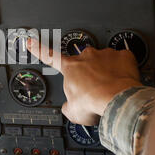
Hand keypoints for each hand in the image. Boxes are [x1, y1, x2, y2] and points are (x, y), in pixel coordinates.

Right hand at [27, 39, 141, 125]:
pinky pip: (122, 61)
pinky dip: (122, 70)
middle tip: (93, 89)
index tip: (31, 41)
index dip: (39, 49)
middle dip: (87, 73)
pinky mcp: (123, 57)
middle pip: (83, 62)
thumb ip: (68, 106)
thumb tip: (70, 108)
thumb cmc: (94, 103)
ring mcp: (105, 54)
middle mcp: (86, 56)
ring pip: (103, 61)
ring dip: (105, 72)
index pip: (49, 56)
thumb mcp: (72, 112)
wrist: (118, 101)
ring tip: (110, 89)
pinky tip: (123, 81)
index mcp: (70, 67)